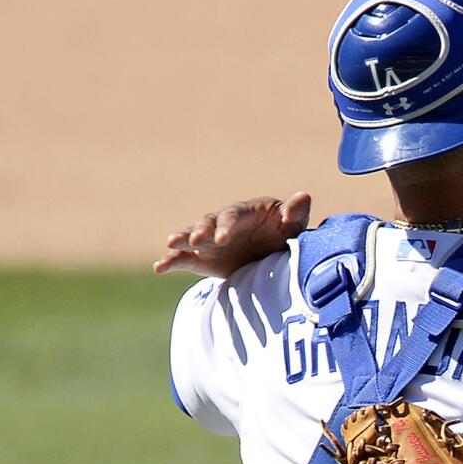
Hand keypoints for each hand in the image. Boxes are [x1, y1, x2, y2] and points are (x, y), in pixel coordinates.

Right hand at [153, 192, 311, 277]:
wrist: (272, 254)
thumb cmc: (283, 234)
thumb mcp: (292, 225)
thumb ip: (295, 213)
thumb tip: (303, 196)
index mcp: (244, 213)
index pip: (233, 216)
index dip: (227, 226)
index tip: (223, 238)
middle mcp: (222, 224)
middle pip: (208, 223)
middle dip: (201, 230)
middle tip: (197, 241)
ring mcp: (210, 241)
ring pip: (192, 237)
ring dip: (182, 239)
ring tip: (170, 244)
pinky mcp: (203, 258)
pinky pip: (184, 258)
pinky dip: (171, 261)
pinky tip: (159, 267)